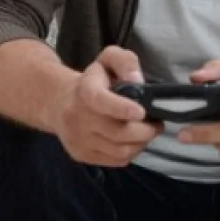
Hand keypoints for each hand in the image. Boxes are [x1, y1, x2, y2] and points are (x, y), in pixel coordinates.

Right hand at [51, 46, 161, 166]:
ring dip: (141, 143)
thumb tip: (137, 81)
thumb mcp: (109, 59)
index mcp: (85, 91)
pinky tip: (135, 141)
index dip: (122, 108)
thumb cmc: (95, 79)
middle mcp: (77, 118)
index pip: (100, 102)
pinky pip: (115, 161)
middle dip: (145, 130)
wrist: (61, 103)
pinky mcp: (81, 155)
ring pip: (119, 150)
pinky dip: (132, 153)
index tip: (141, 112)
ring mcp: (78, 140)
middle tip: (158, 124)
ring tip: (149, 132)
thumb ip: (125, 62)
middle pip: (117, 132)